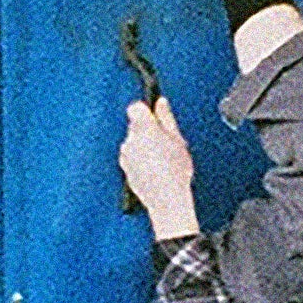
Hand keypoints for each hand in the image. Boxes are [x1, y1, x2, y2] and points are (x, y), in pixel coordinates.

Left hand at [119, 92, 200, 240]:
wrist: (167, 199)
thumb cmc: (175, 170)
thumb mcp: (177, 140)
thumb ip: (166, 118)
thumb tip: (161, 102)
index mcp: (144, 129)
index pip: (135, 108)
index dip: (145, 110)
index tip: (154, 116)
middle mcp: (130, 140)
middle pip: (135, 126)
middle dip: (147, 130)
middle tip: (164, 142)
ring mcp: (125, 155)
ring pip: (133, 142)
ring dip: (144, 146)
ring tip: (162, 159)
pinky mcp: (124, 168)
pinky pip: (131, 157)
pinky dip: (140, 159)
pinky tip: (155, 169)